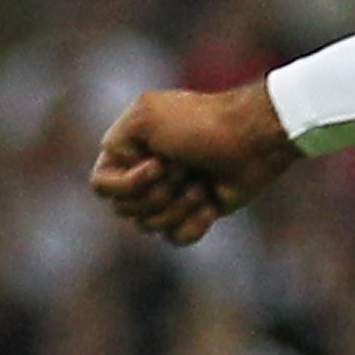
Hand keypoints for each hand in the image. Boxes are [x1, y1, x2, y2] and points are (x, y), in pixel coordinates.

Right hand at [89, 80, 298, 244]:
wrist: (252, 140)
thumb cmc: (201, 124)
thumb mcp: (145, 117)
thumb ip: (114, 143)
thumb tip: (125, 180)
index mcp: (126, 151)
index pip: (101, 187)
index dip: (127, 184)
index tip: (157, 163)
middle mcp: (143, 175)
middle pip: (125, 210)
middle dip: (159, 193)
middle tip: (186, 168)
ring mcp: (169, 196)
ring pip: (150, 226)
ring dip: (180, 205)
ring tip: (202, 184)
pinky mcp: (193, 214)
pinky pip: (176, 237)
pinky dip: (195, 223)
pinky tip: (212, 203)